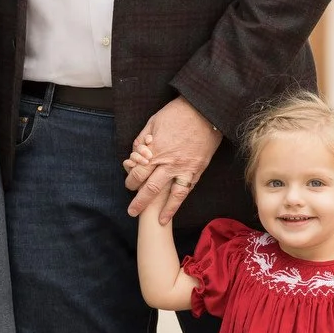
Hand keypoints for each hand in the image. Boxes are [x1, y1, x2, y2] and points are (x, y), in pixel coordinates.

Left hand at [124, 98, 221, 223]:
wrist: (204, 111)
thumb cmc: (176, 114)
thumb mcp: (153, 122)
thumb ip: (142, 140)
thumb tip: (135, 154)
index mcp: (155, 150)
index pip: (138, 172)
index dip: (131, 180)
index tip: (129, 183)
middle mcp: (168, 162)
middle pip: (149, 187)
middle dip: (139, 201)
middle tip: (132, 211)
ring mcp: (183, 168)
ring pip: (168, 194)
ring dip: (159, 209)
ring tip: (152, 221)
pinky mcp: (196, 170)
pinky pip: (185, 190)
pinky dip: (177, 204)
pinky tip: (170, 213)